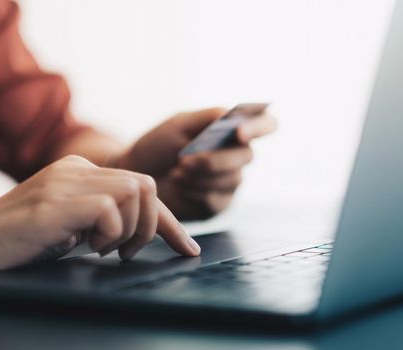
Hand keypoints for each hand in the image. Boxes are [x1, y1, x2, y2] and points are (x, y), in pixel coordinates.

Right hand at [0, 155, 199, 276]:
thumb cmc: (18, 241)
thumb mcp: (69, 226)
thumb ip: (100, 218)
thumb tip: (140, 231)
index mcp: (80, 171)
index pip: (140, 189)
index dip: (169, 222)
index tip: (187, 248)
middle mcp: (77, 169)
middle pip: (148, 186)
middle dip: (154, 225)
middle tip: (127, 253)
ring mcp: (67, 181)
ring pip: (137, 192)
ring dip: (131, 231)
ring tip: (102, 250)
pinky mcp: (58, 200)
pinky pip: (111, 210)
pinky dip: (109, 235)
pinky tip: (84, 248)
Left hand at [118, 108, 276, 219]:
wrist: (137, 174)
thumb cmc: (158, 145)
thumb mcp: (179, 124)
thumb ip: (207, 118)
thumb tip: (230, 116)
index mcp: (233, 130)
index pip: (266, 124)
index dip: (259, 128)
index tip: (238, 133)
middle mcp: (237, 156)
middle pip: (247, 156)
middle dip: (215, 159)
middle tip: (184, 160)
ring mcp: (230, 182)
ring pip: (232, 179)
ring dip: (201, 176)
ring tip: (176, 172)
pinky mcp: (218, 204)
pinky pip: (217, 199)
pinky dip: (195, 191)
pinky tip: (179, 185)